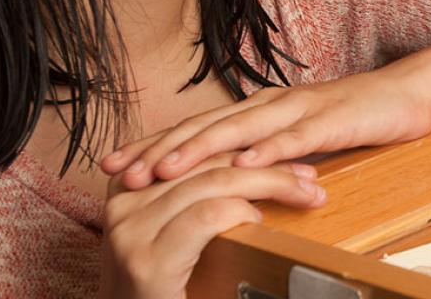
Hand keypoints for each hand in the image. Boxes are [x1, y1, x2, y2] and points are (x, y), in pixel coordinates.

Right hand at [96, 152, 323, 298]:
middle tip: (308, 174)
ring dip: (269, 183)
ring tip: (305, 193)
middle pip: (206, 161)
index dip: (244, 147)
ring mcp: (131, 232)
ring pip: (213, 182)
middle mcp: (122, 205)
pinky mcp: (146, 262)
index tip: (286, 153)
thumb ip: (197, 203)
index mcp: (128, 192)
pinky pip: (206, 217)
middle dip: (264, 162)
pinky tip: (261, 222)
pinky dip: (241, 213)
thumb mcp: (174, 238)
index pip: (194, 150)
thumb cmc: (165, 294)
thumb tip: (252, 175)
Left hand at [99, 66, 430, 189]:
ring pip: (240, 130)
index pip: (196, 128)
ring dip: (199, 150)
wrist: (406, 93)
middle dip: (159, 150)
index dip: (152, 146)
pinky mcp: (330, 120)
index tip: (112, 166)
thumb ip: (262, 152)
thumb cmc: (351, 117)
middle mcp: (269, 104)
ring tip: (164, 169)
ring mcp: (298, 109)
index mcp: (258, 109)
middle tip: (120, 172)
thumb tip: (222, 179)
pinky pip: (295, 137)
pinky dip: (267, 150)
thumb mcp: (297, 138)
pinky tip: (243, 164)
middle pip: (205, 127)